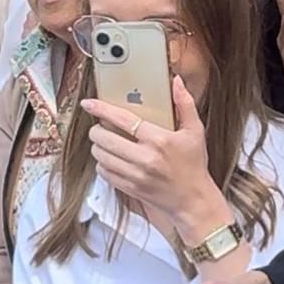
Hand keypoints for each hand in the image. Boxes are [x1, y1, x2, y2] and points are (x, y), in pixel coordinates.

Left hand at [80, 75, 225, 243]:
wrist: (193, 201)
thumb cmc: (194, 165)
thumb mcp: (195, 132)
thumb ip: (185, 104)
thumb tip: (177, 82)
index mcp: (159, 140)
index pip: (123, 119)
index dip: (101, 109)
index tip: (88, 103)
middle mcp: (145, 158)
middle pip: (104, 138)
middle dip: (96, 130)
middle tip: (100, 127)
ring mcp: (135, 175)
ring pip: (100, 156)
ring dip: (98, 147)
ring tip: (104, 142)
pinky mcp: (129, 188)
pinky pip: (104, 173)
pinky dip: (102, 164)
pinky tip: (110, 159)